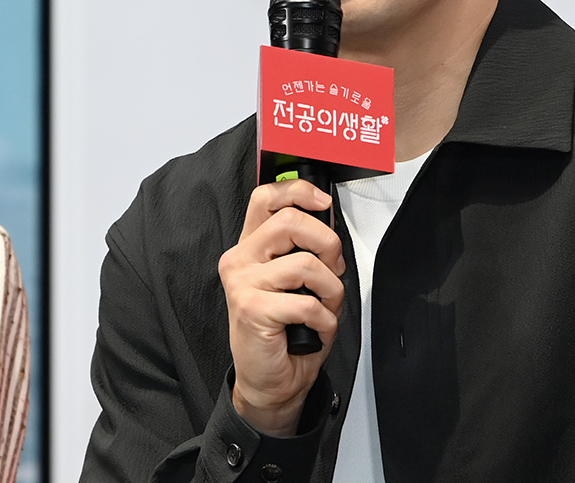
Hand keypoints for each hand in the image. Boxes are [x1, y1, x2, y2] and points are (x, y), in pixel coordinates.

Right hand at [218, 179, 344, 435]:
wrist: (271, 382)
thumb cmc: (289, 331)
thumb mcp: (298, 281)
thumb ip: (304, 249)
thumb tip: (329, 226)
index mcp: (250, 247)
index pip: (265, 198)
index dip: (298, 191)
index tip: (323, 202)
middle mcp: (240, 259)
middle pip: (289, 221)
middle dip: (327, 242)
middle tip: (335, 266)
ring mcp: (242, 283)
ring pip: (305, 264)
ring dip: (331, 289)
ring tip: (326, 307)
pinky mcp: (251, 309)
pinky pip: (306, 302)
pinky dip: (325, 318)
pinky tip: (317, 328)